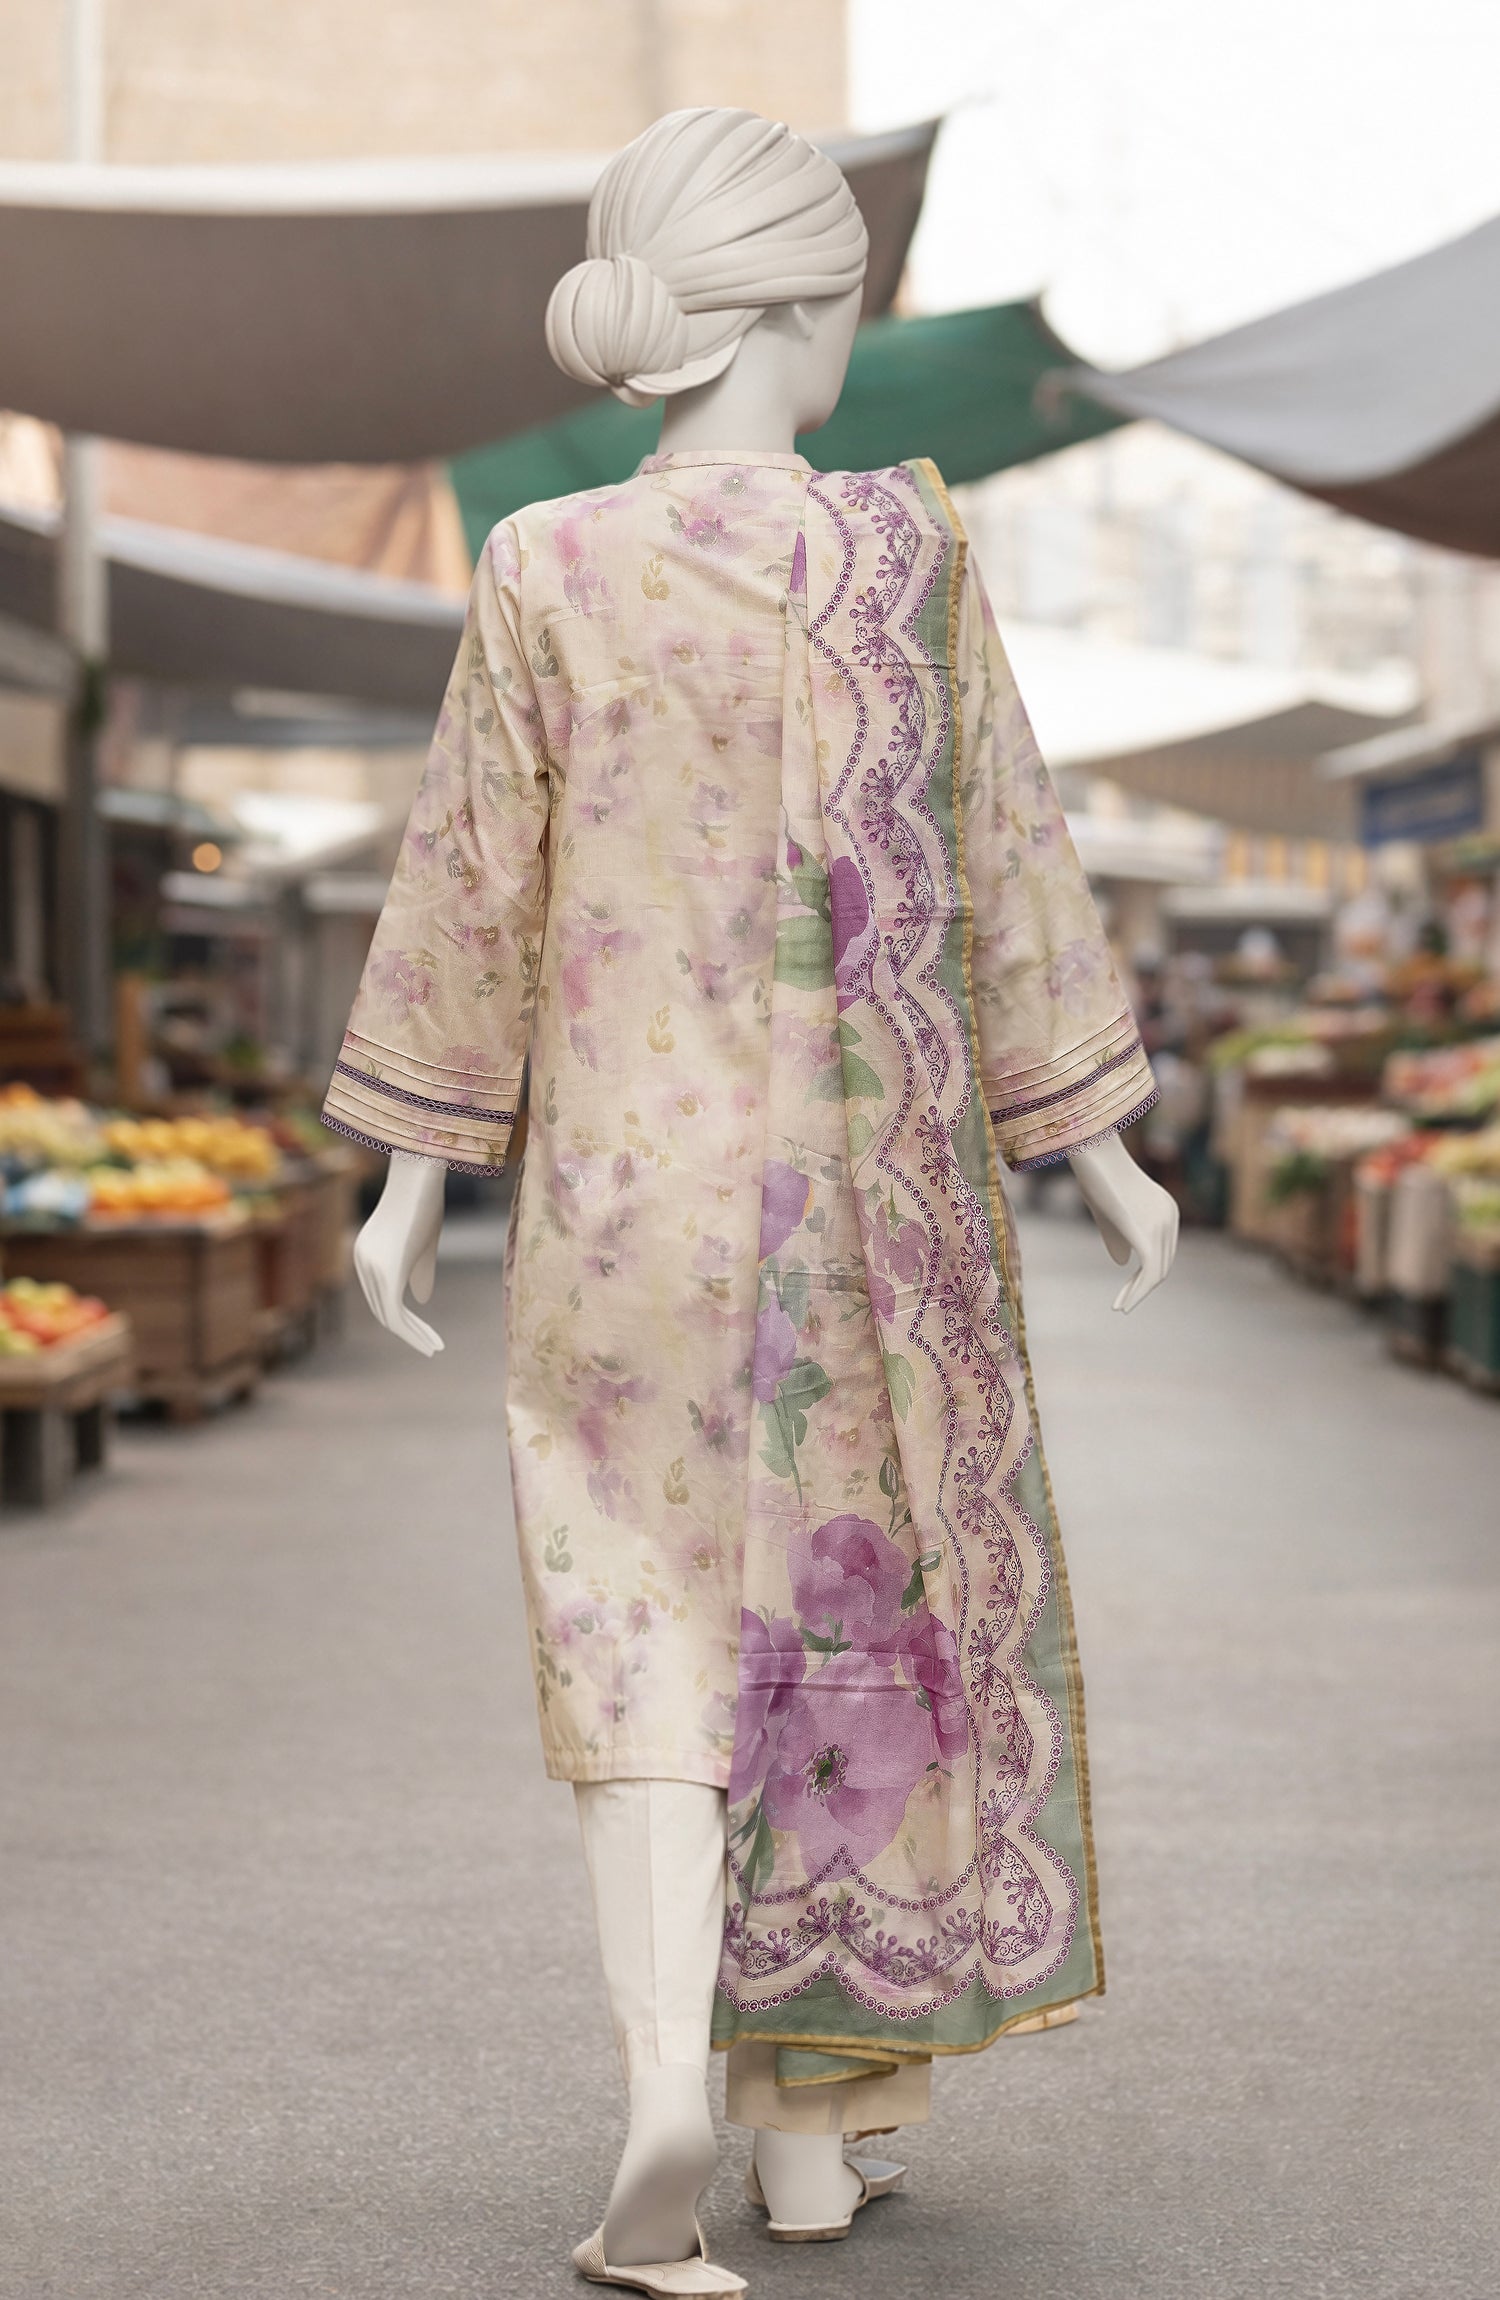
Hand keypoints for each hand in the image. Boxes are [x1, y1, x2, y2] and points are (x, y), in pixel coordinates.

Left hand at [352, 1150, 447, 1354]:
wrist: (420, 1175)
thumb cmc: (426, 1202)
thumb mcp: (424, 1243)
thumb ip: (420, 1273)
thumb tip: (421, 1301)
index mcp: (366, 1254)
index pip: (380, 1296)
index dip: (403, 1319)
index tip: (425, 1332)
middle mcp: (363, 1263)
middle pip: (382, 1310)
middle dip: (408, 1332)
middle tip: (433, 1347)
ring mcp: (371, 1268)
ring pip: (389, 1316)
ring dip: (414, 1336)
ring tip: (436, 1348)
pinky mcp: (386, 1271)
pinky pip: (395, 1314)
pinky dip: (413, 1332)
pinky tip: (431, 1342)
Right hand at [1067, 1132, 1178, 1312]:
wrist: (1092, 1152)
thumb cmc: (1095, 1177)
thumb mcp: (1109, 1212)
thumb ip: (1119, 1238)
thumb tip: (1125, 1264)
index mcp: (1166, 1212)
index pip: (1162, 1254)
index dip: (1144, 1277)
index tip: (1123, 1292)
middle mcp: (1169, 1219)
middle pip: (1162, 1266)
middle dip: (1141, 1289)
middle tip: (1120, 1306)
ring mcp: (1160, 1225)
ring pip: (1157, 1273)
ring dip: (1138, 1294)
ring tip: (1121, 1308)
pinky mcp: (1146, 1232)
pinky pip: (1149, 1271)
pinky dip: (1137, 1292)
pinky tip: (1123, 1305)